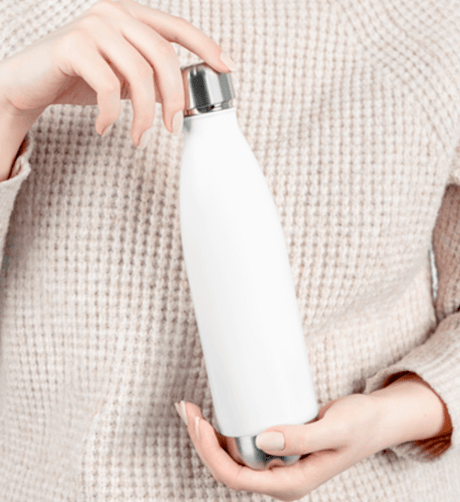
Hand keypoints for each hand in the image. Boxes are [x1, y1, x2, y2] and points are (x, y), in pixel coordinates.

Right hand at [0, 0, 233, 145]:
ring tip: (139, 137)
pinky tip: (106, 128)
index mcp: (131, 16)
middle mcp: (114, 13)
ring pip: (139, 74)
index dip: (205, 46)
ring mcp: (92, 25)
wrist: (30, 82)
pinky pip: (108, 86)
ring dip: (143, 115)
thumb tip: (186, 96)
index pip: (177, 26)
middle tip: (171, 128)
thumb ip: (152, 78)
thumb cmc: (81, 78)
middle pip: (162, 55)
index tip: (227, 68)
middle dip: (174, 97)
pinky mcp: (72, 45)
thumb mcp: (124, 77)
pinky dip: (111, 115)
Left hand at [177, 374, 450, 501]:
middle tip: (186, 409)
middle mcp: (279, 477)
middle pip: (227, 468)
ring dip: (208, 436)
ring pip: (231, 457)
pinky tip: (216, 414)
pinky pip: (243, 445)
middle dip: (201, 442)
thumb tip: (262, 441)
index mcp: (291, 483)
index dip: (212, 453)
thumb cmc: (360, 425)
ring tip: (191, 409)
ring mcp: (277, 464)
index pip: (237, 477)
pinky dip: (225, 430)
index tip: (199, 422)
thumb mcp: (337, 429)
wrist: (375, 421)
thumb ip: (303, 438)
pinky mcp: (277, 448)